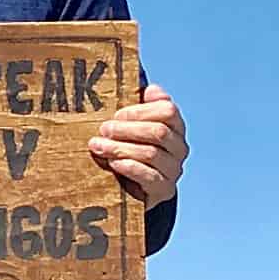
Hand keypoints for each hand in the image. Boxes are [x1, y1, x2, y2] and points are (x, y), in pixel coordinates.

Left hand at [89, 83, 187, 207]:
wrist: (135, 187)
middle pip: (159, 132)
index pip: (168, 111)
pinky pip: (150, 177)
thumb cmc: (133, 147)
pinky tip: (113, 163)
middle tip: (103, 130)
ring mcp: (174, 169)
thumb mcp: (136, 124)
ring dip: (121, 148)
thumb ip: (143, 105)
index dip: (140, 111)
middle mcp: (180, 147)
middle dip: (127, 129)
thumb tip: (150, 90)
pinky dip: (130, 167)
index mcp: (176, 126)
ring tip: (99, 146)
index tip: (117, 114)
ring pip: (151, 154)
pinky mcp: (165, 189)